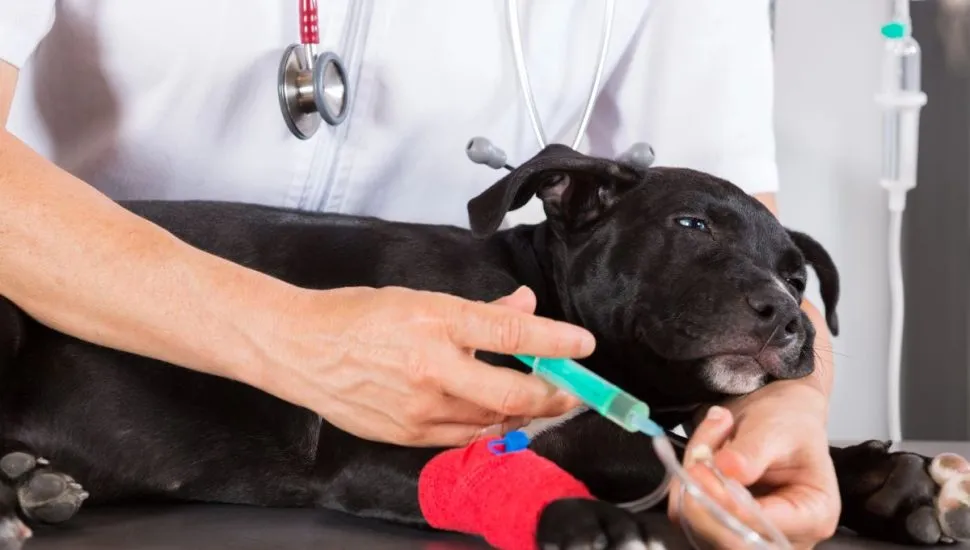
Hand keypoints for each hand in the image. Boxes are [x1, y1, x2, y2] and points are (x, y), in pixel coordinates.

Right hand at [249, 285, 590, 446]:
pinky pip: (464, 438)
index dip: (555, 341)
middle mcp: (431, 368)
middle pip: (512, 391)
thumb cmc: (356, 318)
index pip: (511, 332)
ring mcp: (418, 408)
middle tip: (574, 390)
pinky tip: (499, 415)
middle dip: (554, 394)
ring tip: (538, 399)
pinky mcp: (406, 435)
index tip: (585, 345)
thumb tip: (525, 305)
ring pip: (492, 420)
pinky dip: (489, 426)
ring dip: (522, 411)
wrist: (299, 349)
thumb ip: (480, 309)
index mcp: (435, 322)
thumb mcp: (421, 299)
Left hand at [669, 382, 839, 548]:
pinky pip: (686, 516)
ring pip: (700, 526)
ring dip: (691, 482)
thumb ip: (752, 451)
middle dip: (704, 494)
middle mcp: (783, 537)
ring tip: (709, 440)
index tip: (703, 473)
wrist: (772, 419)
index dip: (729, 504)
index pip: (766, 527)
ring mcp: (749, 536)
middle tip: (695, 458)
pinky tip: (701, 455)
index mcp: (814, 515)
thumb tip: (729, 468)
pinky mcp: (719, 529)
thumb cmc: (787, 424)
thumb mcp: (776, 428)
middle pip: (729, 537)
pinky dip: (683, 483)